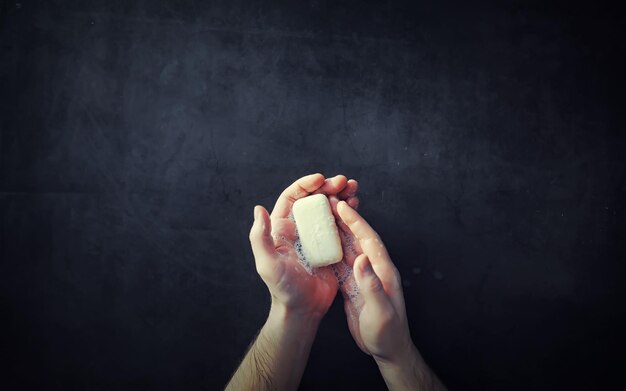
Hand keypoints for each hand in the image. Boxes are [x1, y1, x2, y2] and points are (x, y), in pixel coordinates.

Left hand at [248, 173, 359, 319]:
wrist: (303, 310)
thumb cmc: (283, 289)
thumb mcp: (267, 264)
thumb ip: (260, 238)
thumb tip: (258, 209)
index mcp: (283, 228)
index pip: (293, 198)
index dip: (305, 185)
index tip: (320, 179)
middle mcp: (300, 228)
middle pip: (314, 199)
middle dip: (329, 186)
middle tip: (343, 181)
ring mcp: (317, 237)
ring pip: (329, 208)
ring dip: (341, 195)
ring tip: (353, 188)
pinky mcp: (332, 246)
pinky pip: (341, 224)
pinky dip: (349, 212)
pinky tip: (357, 205)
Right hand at [329, 197, 411, 362]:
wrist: (388, 350)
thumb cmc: (387, 333)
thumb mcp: (380, 311)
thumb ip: (371, 284)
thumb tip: (361, 259)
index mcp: (383, 271)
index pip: (368, 239)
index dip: (356, 221)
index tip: (342, 206)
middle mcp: (374, 269)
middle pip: (357, 239)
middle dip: (344, 220)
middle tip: (328, 204)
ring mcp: (364, 277)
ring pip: (348, 249)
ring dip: (337, 233)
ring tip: (322, 219)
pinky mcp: (354, 286)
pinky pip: (342, 264)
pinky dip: (332, 252)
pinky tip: (320, 246)